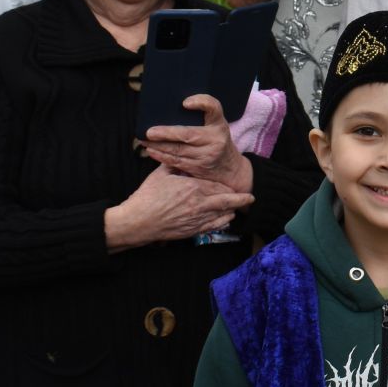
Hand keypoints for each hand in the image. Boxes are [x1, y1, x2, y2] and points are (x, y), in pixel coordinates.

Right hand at [106, 163, 254, 251]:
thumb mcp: (161, 174)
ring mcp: (196, 218)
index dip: (228, 186)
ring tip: (239, 208)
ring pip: (222, 215)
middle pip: (226, 200)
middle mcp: (199, 203)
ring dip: (232, 211)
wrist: (138, 221)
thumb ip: (174, 164)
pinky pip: (213, 227)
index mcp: (192, 187)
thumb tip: (180, 155)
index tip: (235, 185)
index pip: (218, 186)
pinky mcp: (192, 230)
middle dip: (239, 199)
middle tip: (249, 198)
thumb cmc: (147, 197)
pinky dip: (222, 222)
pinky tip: (226, 220)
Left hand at [144, 94, 253, 190]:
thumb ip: (203, 113)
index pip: (213, 108)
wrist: (230, 169)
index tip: (185, 103)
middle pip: (189, 135)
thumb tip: (177, 105)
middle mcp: (215, 140)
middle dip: (167, 133)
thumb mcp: (216, 124)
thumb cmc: (217, 140)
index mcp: (219, 124)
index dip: (201, 103)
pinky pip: (176, 161)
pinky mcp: (198, 168)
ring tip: (144, 140)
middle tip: (149, 132)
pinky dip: (161, 156)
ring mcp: (207, 156)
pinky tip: (151, 151)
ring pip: (178, 150)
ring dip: (159, 146)